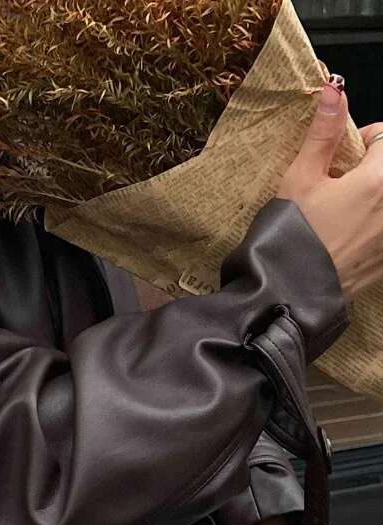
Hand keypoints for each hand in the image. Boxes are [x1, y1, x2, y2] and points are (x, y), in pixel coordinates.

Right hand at [277, 77, 382, 300]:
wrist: (289, 295)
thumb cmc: (291, 238)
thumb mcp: (300, 181)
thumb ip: (323, 135)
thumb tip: (334, 90)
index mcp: (380, 178)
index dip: (364, 141)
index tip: (342, 157)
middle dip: (371, 169)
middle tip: (341, 184)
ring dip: (372, 199)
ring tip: (344, 214)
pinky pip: (382, 229)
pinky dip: (371, 226)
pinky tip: (348, 239)